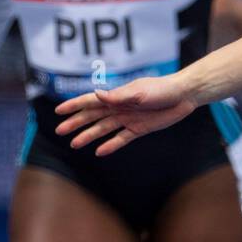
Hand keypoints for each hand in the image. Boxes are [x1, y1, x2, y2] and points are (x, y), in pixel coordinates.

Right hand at [53, 73, 197, 154]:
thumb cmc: (161, 90)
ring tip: (75, 144)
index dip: (74, 106)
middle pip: (92, 117)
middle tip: (60, 131)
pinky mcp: (139, 129)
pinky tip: (99, 152)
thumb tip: (96, 94)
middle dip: (76, 123)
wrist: (182, 96)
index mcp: (117, 96)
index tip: (58, 112)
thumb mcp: (139, 92)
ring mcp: (128, 119)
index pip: (90, 101)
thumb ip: (118, 97)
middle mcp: (119, 108)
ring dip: (89, 136)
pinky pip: (121, 139)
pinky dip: (111, 145)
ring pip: (103, 129)